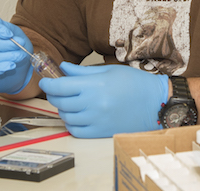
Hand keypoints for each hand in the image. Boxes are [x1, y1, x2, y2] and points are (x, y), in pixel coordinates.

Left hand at [38, 63, 168, 138]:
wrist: (155, 103)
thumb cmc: (134, 83)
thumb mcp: (108, 71)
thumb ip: (82, 71)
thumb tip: (63, 68)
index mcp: (94, 85)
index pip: (61, 86)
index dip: (48, 84)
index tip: (45, 81)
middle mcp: (93, 104)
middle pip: (60, 102)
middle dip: (53, 95)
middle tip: (55, 90)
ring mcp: (97, 120)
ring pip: (66, 117)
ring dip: (62, 110)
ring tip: (69, 103)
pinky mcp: (101, 132)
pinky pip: (76, 131)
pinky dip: (70, 124)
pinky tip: (75, 116)